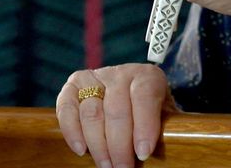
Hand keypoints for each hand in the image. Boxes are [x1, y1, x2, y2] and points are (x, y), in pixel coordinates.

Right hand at [55, 62, 171, 165]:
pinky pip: (67, 107)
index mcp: (148, 76)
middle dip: (120, 145)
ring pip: (92, 112)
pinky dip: (72, 131)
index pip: (145, 96)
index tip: (143, 153)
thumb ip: (162, 127)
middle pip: (117, 109)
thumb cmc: (151, 115)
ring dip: (98, 145)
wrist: (131, 102)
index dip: (144, 126)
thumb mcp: (164, 117)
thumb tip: (151, 150)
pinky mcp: (74, 86)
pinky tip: (81, 150)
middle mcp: (121, 73)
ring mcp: (96, 77)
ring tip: (107, 166)